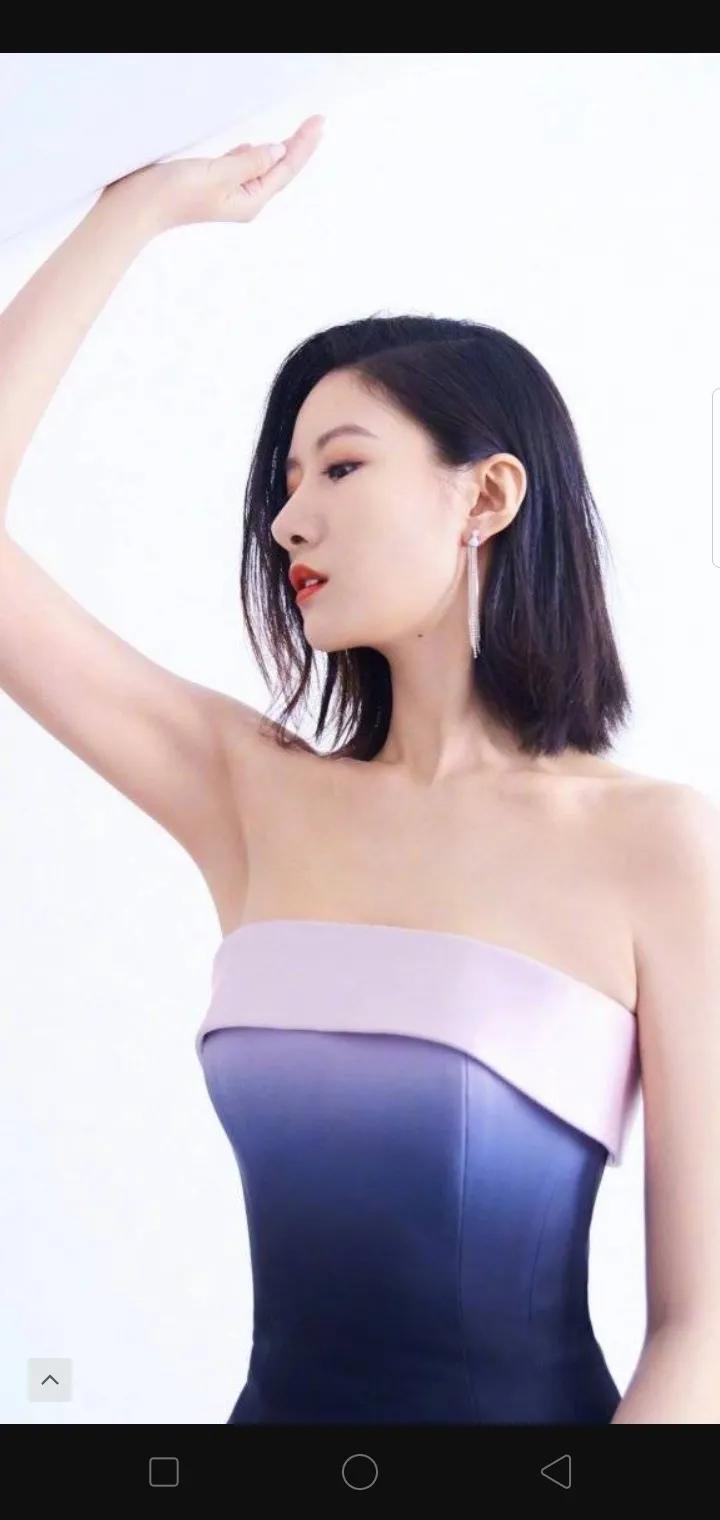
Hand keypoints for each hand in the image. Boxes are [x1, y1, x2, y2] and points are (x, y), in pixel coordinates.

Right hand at [101, 114, 324, 233]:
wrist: (136, 209)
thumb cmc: (173, 195)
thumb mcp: (217, 174)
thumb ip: (249, 161)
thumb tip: (276, 151)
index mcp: (249, 200)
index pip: (285, 168)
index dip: (303, 145)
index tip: (319, 122)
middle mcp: (243, 199)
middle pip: (279, 168)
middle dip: (298, 145)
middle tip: (317, 122)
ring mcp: (228, 192)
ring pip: (262, 167)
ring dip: (280, 150)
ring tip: (299, 134)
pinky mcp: (212, 184)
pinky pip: (242, 166)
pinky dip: (254, 153)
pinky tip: (259, 146)